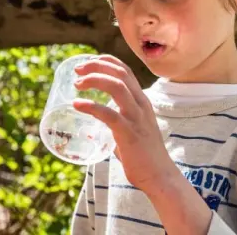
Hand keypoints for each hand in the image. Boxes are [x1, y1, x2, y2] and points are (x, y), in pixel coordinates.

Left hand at [73, 55, 174, 192]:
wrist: (159, 176)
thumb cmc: (143, 157)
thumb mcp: (130, 133)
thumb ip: (113, 128)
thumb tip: (90, 132)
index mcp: (141, 101)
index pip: (125, 70)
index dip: (106, 61)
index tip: (88, 62)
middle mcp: (141, 104)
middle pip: (119, 73)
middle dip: (96, 65)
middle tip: (77, 70)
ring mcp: (136, 117)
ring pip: (116, 86)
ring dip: (94, 79)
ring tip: (77, 84)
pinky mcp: (129, 133)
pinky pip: (108, 114)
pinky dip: (91, 106)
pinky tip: (77, 105)